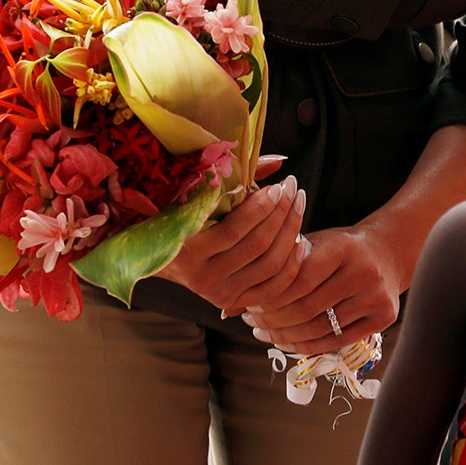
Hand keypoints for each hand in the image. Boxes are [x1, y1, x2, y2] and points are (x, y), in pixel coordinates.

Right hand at [155, 173, 308, 316]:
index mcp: (187, 251)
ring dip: (291, 231)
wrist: (164, 257)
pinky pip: (274, 288)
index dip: (263, 206)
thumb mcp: (202, 196)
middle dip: (282, 213)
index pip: (235, 229)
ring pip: (270, 265)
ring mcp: (219, 294)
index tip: (278, 186)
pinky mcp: (234, 302)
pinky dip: (292, 264)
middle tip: (292, 189)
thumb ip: (237, 177)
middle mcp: (203, 278)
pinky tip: (301, 240)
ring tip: (298, 205)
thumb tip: (280, 161)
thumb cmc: (184, 217)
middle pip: (258, 245)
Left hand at [241, 224, 407, 354]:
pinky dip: (309, 346)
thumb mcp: (315, 243)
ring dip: (286, 336)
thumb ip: (283, 264)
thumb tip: (235, 299)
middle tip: (251, 322)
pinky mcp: (385, 317)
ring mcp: (377, 296)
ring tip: (265, 333)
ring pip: (320, 328)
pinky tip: (289, 342)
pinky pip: (338, 341)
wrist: (388, 252)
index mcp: (344, 247)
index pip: (299, 281)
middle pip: (307, 308)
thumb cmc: (341, 249)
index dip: (270, 298)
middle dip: (273, 320)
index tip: (248, 305)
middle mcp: (364, 272)